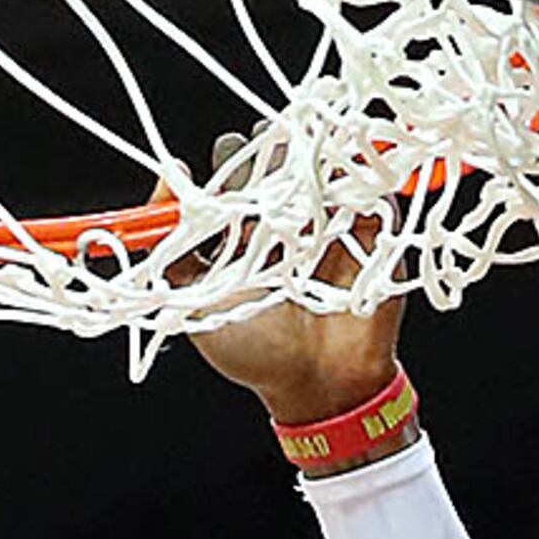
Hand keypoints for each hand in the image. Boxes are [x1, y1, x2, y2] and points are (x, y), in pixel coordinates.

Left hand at [180, 144, 404, 424]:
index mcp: (247, 228)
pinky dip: (358, 180)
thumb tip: (163, 187)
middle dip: (269, 153)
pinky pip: (372, 191)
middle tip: (264, 163)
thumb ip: (172, 253)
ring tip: (296, 174)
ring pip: (322, 167)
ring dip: (310, 160)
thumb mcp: (194, 304)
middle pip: (279, 160)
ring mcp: (334, 218)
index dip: (229, 164)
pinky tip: (339, 188)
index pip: (236, 173)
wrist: (319, 384)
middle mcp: (289, 216)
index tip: (224, 167)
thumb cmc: (255, 351)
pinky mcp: (375, 227)